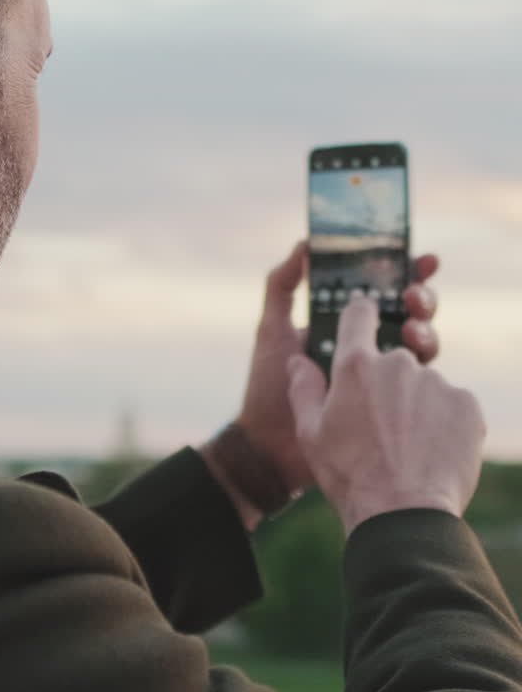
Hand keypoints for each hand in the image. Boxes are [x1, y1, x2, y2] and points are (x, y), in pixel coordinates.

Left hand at [199, 242, 440, 530]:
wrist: (269, 447)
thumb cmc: (266, 387)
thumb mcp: (272, 330)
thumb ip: (282, 286)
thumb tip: (305, 244)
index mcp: (341, 326)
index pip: (378, 293)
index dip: (402, 273)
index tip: (418, 258)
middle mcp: (366, 348)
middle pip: (407, 313)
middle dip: (419, 296)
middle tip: (413, 294)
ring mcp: (380, 377)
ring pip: (418, 342)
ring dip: (424, 326)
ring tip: (412, 324)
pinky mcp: (390, 406)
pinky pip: (416, 380)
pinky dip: (421, 362)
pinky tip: (414, 351)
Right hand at [287, 295, 486, 536]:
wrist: (402, 513)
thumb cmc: (350, 475)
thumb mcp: (311, 434)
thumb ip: (304, 388)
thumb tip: (298, 360)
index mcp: (356, 365)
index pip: (359, 314)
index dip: (359, 317)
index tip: (362, 324)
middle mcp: (399, 363)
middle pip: (394, 358)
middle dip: (388, 383)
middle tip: (381, 424)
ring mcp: (437, 382)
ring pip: (425, 385)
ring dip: (417, 405)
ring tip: (406, 446)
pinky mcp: (466, 404)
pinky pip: (452, 405)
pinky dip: (444, 422)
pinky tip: (430, 451)